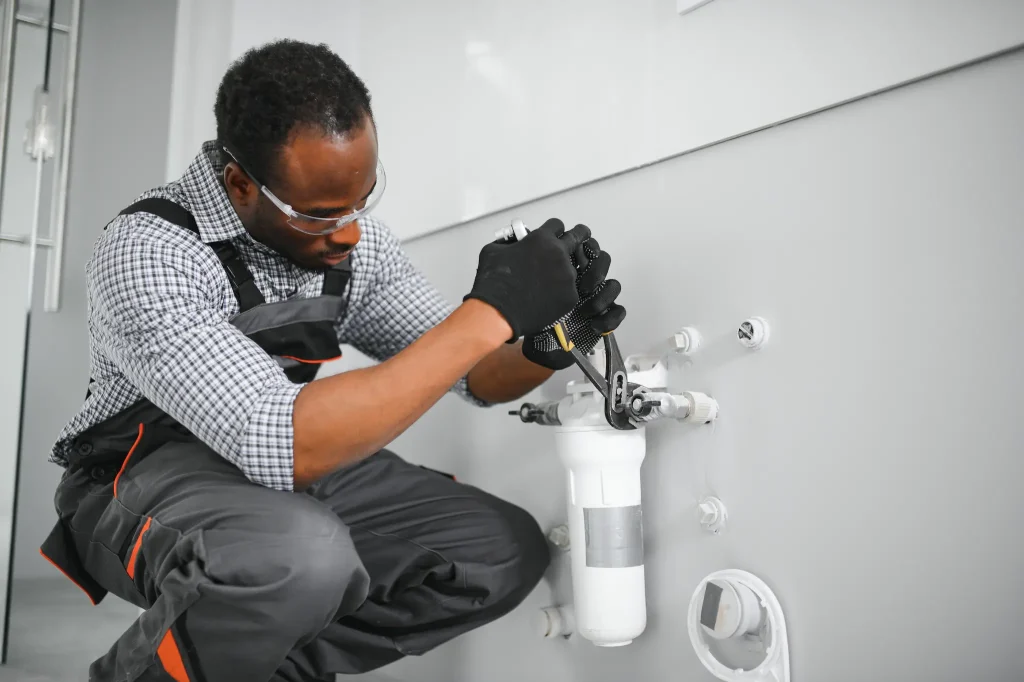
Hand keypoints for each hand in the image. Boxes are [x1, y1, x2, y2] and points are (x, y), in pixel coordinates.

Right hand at [464, 218, 590, 339]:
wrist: (498, 312)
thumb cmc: (494, 284)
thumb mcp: (493, 250)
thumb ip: (510, 242)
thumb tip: (514, 243)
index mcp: (541, 239)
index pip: (557, 225)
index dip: (553, 230)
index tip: (553, 235)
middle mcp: (558, 254)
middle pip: (577, 237)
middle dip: (576, 237)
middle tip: (574, 242)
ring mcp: (567, 276)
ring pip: (572, 268)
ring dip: (562, 271)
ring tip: (545, 283)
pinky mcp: (570, 296)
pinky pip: (569, 290)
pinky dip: (560, 293)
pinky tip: (546, 297)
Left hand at [522, 232, 626, 369]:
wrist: (541, 345)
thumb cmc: (533, 314)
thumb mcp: (528, 286)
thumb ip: (533, 265)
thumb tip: (525, 244)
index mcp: (571, 267)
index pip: (586, 246)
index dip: (586, 247)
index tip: (574, 256)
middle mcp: (587, 279)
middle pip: (603, 260)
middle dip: (596, 270)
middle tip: (582, 286)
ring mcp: (598, 298)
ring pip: (613, 285)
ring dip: (601, 296)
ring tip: (584, 311)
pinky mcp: (606, 317)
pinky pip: (618, 312)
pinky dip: (608, 318)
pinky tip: (593, 325)